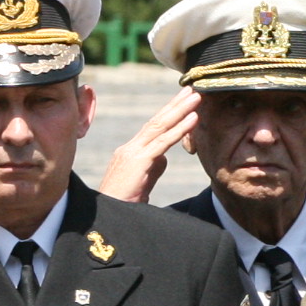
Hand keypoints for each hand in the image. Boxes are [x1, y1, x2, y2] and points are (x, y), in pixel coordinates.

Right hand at [97, 87, 197, 203]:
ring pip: (160, 127)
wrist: (109, 216)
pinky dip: (179, 129)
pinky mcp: (138, 162)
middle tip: (192, 89)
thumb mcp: (142, 180)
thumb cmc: (124, 202)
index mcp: (130, 151)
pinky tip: (193, 118)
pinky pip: (162, 143)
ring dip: (180, 110)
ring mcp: (133, 153)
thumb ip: (152, 166)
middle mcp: (130, 148)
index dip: (169, 112)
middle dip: (175, 104)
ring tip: (196, 97)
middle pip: (156, 121)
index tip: (184, 99)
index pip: (152, 127)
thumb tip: (164, 157)